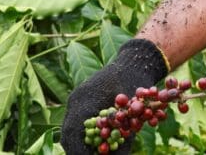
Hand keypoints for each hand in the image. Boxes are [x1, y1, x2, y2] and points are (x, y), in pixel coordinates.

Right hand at [60, 38, 168, 154]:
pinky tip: (97, 143)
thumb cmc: (137, 84)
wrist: (136, 61)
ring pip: (69, 130)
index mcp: (84, 100)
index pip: (72, 133)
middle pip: (68, 134)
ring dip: (80, 144)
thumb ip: (124, 139)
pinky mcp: (81, 100)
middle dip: (77, 151)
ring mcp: (76, 99)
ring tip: (94, 153)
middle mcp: (76, 100)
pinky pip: (76, 121)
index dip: (78, 152)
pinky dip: (84, 135)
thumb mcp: (135, 113)